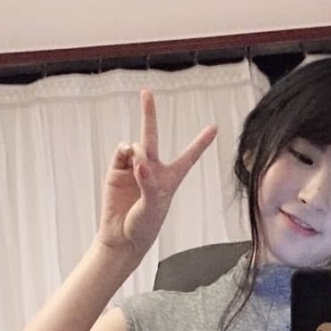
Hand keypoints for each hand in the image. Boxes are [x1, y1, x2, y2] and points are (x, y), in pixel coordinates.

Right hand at [98, 89, 216, 255]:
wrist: (121, 238)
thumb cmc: (143, 226)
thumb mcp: (152, 207)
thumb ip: (148, 183)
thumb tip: (138, 162)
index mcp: (170, 179)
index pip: (188, 157)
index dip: (200, 143)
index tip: (214, 127)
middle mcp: (152, 169)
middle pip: (153, 136)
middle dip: (149, 114)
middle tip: (146, 92)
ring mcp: (132, 168)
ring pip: (136, 144)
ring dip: (138, 151)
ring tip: (138, 169)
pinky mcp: (116, 171)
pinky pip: (121, 151)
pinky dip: (125, 152)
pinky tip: (129, 160)